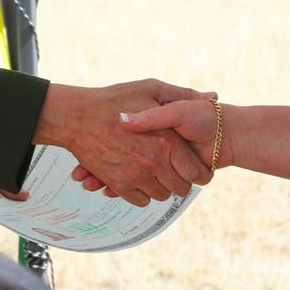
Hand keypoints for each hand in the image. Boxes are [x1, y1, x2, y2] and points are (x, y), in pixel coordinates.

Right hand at [74, 98, 222, 195]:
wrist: (77, 116)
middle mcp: (154, 163)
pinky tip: (139, 178)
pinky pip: (139, 200)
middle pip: (180, 189)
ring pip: (160, 196)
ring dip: (161, 187)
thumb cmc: (115, 98)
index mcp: (167, 142)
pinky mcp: (118, 184)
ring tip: (157, 173)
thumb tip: (212, 97)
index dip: (200, 173)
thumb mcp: (152, 89)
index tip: (197, 169)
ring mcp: (135, 176)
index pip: (196, 173)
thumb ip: (183, 95)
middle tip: (176, 171)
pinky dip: (141, 193)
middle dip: (181, 181)